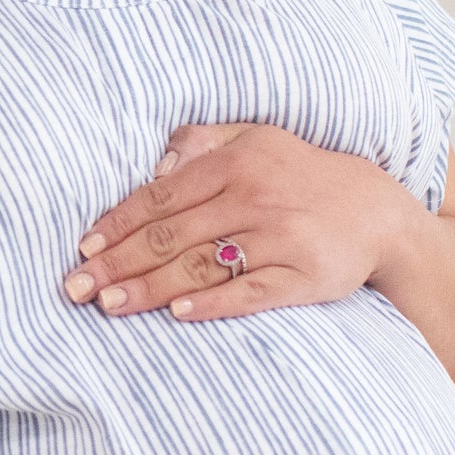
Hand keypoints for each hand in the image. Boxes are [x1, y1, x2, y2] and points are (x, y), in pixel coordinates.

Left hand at [62, 121, 418, 321]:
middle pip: (171, 235)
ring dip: (150, 288)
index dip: (118, 223)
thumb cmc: (301, 176)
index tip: (83, 247)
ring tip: (110, 306)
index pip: (161, 196)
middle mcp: (254, 198)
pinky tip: (177, 314)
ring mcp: (280, 239)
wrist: (377, 212)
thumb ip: (203, 142)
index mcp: (236, 163)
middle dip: (118, 263)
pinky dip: (212, 303)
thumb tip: (154, 163)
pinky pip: (249, 293)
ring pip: (202, 266)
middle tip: (77, 288)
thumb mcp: (257, 139)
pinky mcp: (303, 277)